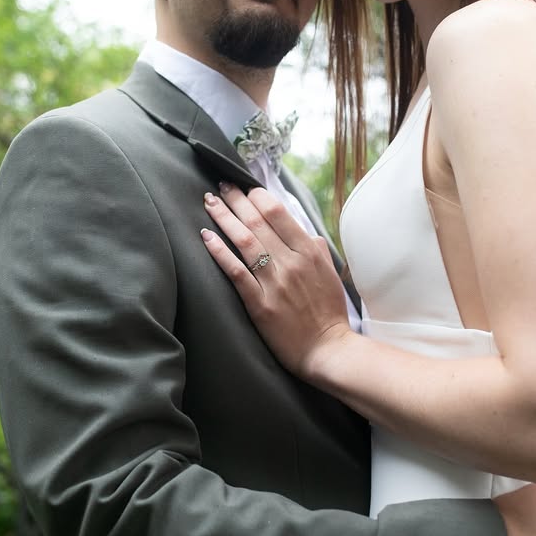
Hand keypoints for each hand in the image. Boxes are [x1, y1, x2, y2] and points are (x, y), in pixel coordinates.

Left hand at [201, 183, 351, 376]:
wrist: (327, 349)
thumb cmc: (328, 312)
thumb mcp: (329, 273)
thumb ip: (314, 248)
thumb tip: (301, 229)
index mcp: (309, 251)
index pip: (278, 212)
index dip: (257, 197)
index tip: (245, 190)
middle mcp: (291, 262)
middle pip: (257, 222)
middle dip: (236, 200)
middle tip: (221, 186)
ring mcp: (274, 282)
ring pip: (244, 241)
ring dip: (224, 218)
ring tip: (208, 201)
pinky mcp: (259, 303)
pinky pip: (236, 272)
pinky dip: (220, 252)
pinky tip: (206, 236)